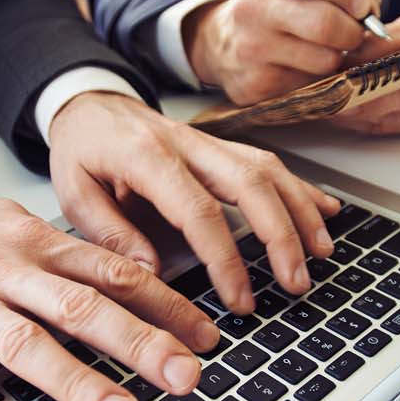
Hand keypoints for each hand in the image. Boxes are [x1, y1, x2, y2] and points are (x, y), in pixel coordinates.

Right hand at [0, 191, 219, 400]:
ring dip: (78, 383)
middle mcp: (8, 271)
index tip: (206, 337)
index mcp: (38, 242)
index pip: (113, 273)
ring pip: (28, 344)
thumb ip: (71, 259)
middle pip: (82, 307)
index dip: (165, 304)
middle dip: (139, 343)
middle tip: (185, 377)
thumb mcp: (17, 229)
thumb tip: (139, 285)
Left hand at [48, 91, 340, 309]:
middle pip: (249, 185)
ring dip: (300, 213)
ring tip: (321, 254)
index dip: (224, 257)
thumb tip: (150, 274)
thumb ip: (110, 233)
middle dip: (280, 236)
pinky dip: (301, 188)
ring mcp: (211, 143)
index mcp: (146, 156)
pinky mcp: (223, 146)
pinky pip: (270, 163)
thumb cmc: (82, 150)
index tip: (239, 298)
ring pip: (268, 171)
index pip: (197, 210)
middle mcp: (188, 145)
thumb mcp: (73, 192)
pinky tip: (326, 210)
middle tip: (295, 282)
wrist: (89, 103)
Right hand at [185, 0, 383, 103]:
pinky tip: (305, 67)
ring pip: (324, 60)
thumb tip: (371, 15)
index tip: (362, 5)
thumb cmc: (281, 5)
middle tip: (354, 33)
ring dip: (338, 57)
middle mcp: (252, 7)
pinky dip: (319, 78)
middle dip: (353, 31)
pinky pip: (311, 86)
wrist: (223, 44)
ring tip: (326, 49)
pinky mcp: (256, 85)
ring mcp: (251, 48)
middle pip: (323, 23)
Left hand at [328, 0, 399, 135]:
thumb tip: (352, 54)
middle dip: (355, 106)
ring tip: (327, 105)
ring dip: (358, 116)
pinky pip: (398, 127)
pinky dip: (371, 120)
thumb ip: (389, 39)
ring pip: (393, 123)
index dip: (369, 90)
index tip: (339, 88)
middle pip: (397, 109)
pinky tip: (348, 113)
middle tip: (324, 100)